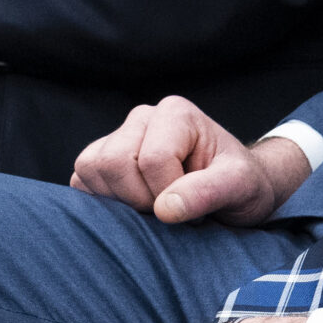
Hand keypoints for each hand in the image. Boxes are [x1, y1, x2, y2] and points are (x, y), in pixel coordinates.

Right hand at [70, 97, 311, 225]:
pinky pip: (80, 181)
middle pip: (113, 162)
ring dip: (121, 202)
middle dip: (141, 199)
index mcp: (175, 113)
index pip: (152, 160)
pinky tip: (134, 207)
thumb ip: (208, 192)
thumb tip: (164, 209)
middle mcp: (141, 118)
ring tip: (155, 206)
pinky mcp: (101, 160)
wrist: (236, 191)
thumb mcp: (241, 187)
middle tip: (172, 209)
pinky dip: (101, 203)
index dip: (170, 195)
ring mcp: (117, 137)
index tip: (196, 206)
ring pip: (90, 170)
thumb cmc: (242, 184)